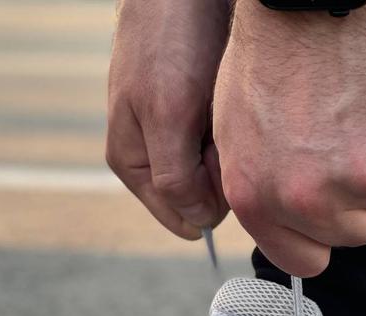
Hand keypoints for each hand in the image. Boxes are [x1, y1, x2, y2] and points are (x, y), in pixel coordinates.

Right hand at [106, 0, 230, 238]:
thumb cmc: (170, 39)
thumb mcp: (167, 115)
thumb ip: (175, 179)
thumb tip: (195, 225)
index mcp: (132, 164)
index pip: (183, 217)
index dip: (208, 195)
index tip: (212, 153)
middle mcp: (152, 156)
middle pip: (202, 197)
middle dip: (219, 169)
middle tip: (215, 122)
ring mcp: (175, 137)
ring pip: (218, 173)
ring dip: (228, 147)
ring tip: (218, 102)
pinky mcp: (196, 118)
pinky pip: (225, 144)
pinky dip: (233, 129)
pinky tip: (225, 97)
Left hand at [213, 0, 365, 274]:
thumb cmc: (271, 51)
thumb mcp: (236, 130)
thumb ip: (262, 191)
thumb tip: (289, 231)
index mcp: (259, 198)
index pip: (305, 262)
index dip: (319, 240)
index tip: (327, 217)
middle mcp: (310, 199)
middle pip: (354, 232)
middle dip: (354, 197)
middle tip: (343, 142)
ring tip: (359, 107)